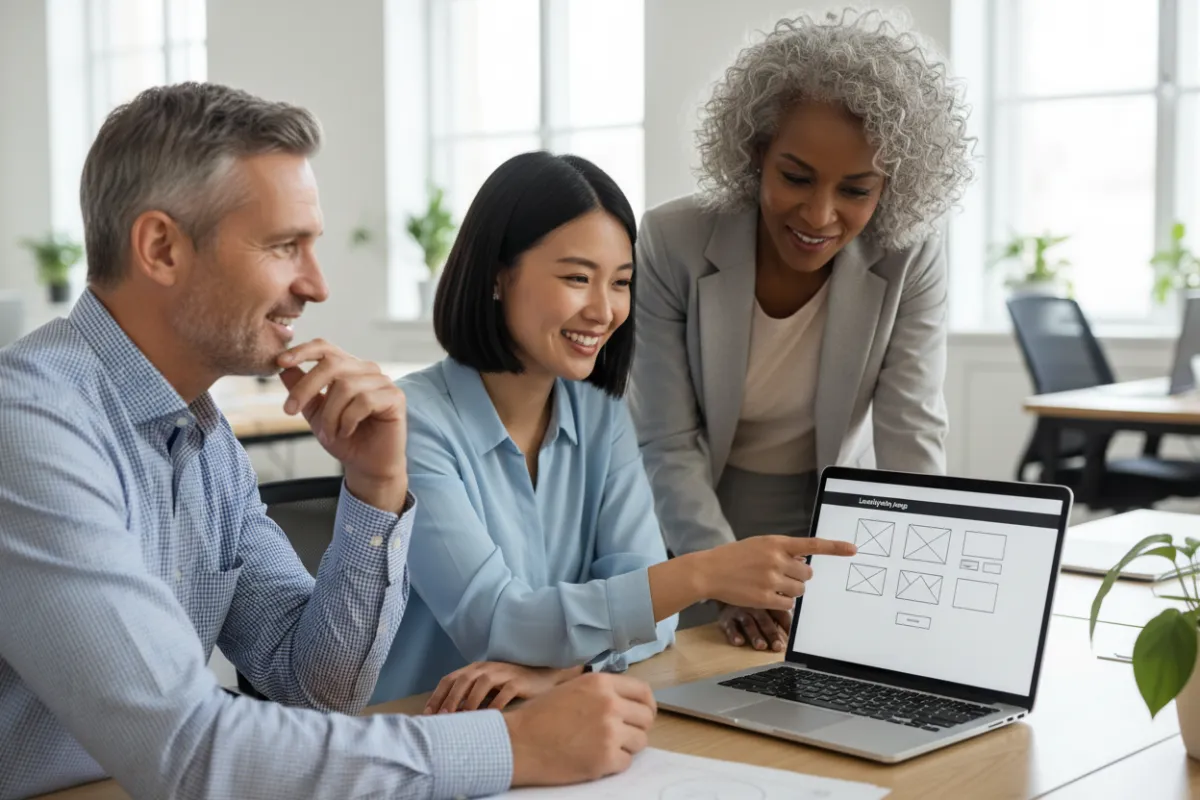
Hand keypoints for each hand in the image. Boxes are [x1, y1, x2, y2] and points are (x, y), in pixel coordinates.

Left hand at [276, 340, 407, 510]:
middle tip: (289, 410)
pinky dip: (348, 420)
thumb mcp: (315, 413)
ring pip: (345, 386)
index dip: (302, 351)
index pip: (325, 348)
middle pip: (332, 364)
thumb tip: (283, 368)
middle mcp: (366, 370)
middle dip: (306, 387)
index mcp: (347, 369)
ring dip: (330, 415)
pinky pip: (364, 401)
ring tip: (330, 433)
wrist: (367, 465)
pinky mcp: (395, 397)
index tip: (280, 362)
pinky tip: (348, 431)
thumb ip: (302, 390)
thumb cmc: (344, 438)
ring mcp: (383, 382)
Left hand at [424, 661, 583, 713]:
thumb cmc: (510, 685)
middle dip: (450, 699)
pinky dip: (495, 704)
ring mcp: (503, 673)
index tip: (428, 714)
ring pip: (481, 683)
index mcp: (475, 669)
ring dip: (469, 701)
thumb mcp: (487, 688)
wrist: (543, 677)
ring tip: (462, 718)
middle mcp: (486, 668)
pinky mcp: (518, 681)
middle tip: (442, 718)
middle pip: (463, 680)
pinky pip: (504, 692)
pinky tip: (489, 717)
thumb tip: (448, 716)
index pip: (450, 679)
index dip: (438, 695)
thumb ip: (469, 697)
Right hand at [504, 673, 654, 786]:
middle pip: (646, 718)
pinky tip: (594, 758)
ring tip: (603, 746)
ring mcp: (609, 732)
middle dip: (636, 727)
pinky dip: (614, 763)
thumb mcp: (572, 688)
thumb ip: (601, 691)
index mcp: (601, 683)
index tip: (643, 713)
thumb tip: (626, 700)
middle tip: (621, 734)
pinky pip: (626, 762)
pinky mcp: (605, 759)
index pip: (643, 692)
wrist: (519, 743)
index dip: (647, 705)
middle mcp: (609, 704)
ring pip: (640, 741)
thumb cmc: (539, 716)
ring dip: (626, 746)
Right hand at [696, 535, 855, 611]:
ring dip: (791, 590)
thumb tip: (804, 562)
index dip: (835, 547)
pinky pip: (788, 604)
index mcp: (776, 543)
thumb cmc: (735, 556)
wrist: (710, 571)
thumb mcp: (759, 545)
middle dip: (799, 577)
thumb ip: (782, 550)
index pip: (812, 544)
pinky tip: (767, 595)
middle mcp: (776, 560)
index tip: (853, 549)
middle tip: (782, 575)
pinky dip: (782, 602)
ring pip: (800, 591)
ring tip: (772, 585)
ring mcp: (771, 580)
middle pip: (808, 574)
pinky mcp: (765, 598)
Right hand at [718, 605, 791, 651]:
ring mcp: (740, 611)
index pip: (781, 615)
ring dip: (755, 636)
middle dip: (772, 634)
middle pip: (766, 621)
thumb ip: (780, 613)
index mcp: (768, 602)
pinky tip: (738, 641)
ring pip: (749, 624)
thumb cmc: (750, 598)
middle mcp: (755, 606)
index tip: (793, 640)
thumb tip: (794, 629)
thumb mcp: (766, 600)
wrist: (725, 586)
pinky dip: (734, 634)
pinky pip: (730, 626)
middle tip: (778, 646)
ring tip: (761, 646)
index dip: (788, 627)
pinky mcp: (726, 617)